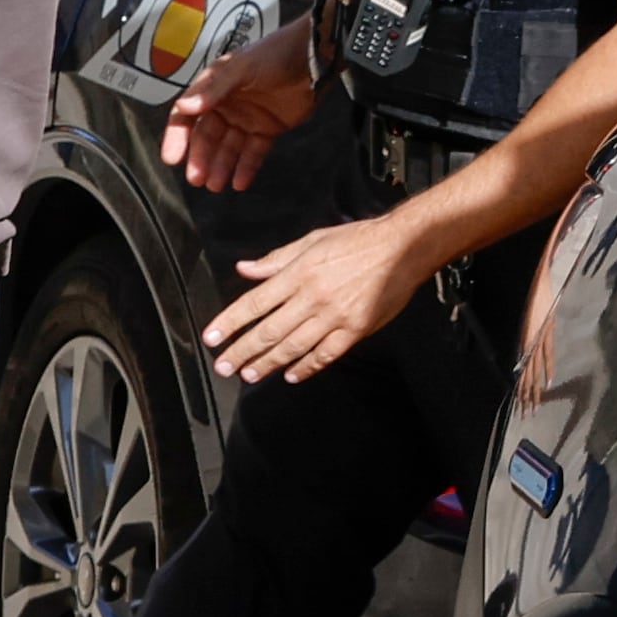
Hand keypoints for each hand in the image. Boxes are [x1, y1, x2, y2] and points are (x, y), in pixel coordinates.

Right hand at [159, 17, 321, 194]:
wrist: (315, 56)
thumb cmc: (275, 54)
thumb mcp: (241, 68)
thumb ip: (213, 90)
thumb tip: (184, 107)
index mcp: (213, 89)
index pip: (186, 116)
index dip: (177, 137)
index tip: (172, 159)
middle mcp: (226, 105)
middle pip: (207, 137)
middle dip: (201, 159)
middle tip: (197, 179)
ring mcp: (247, 118)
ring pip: (228, 148)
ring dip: (221, 167)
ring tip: (216, 185)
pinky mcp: (268, 129)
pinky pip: (254, 152)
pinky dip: (246, 167)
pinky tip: (240, 183)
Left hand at [202, 214, 427, 385]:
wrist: (404, 247)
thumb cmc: (357, 240)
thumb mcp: (312, 241)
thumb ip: (276, 259)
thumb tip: (244, 268)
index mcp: (298, 274)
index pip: (254, 303)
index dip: (230, 323)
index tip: (211, 338)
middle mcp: (312, 297)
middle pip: (268, 331)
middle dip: (242, 352)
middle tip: (223, 366)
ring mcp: (334, 316)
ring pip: (293, 346)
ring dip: (268, 363)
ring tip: (250, 374)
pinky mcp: (356, 329)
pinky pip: (326, 354)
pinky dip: (307, 367)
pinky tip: (292, 375)